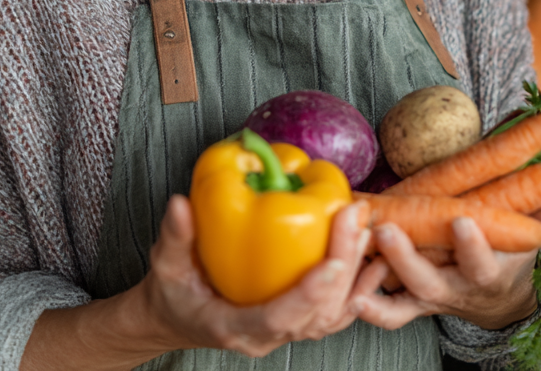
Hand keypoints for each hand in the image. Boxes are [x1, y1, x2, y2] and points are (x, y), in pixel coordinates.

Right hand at [23, 197, 372, 370]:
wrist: (175, 316)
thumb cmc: (172, 290)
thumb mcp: (166, 263)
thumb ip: (175, 235)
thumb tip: (179, 204)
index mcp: (233, 327)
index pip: (279, 318)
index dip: (309, 293)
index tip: (331, 262)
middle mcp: (266, 337)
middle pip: (318, 313)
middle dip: (343, 265)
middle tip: (355, 218)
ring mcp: (284, 333)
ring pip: (333, 315)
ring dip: (357, 275)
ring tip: (370, 231)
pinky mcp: (297, 321)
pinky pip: (336, 312)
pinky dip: (359, 288)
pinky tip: (374, 260)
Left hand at [350, 199, 540, 332]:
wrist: (497, 300)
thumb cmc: (510, 257)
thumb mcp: (531, 240)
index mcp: (486, 273)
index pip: (480, 263)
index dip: (472, 246)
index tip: (461, 222)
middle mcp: (454, 290)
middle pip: (428, 282)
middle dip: (407, 259)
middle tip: (388, 232)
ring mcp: (429, 297)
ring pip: (401, 296)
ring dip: (377, 281)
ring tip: (355, 259)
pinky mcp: (410, 301)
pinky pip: (389, 311)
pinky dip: (370, 305)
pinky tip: (350, 289)